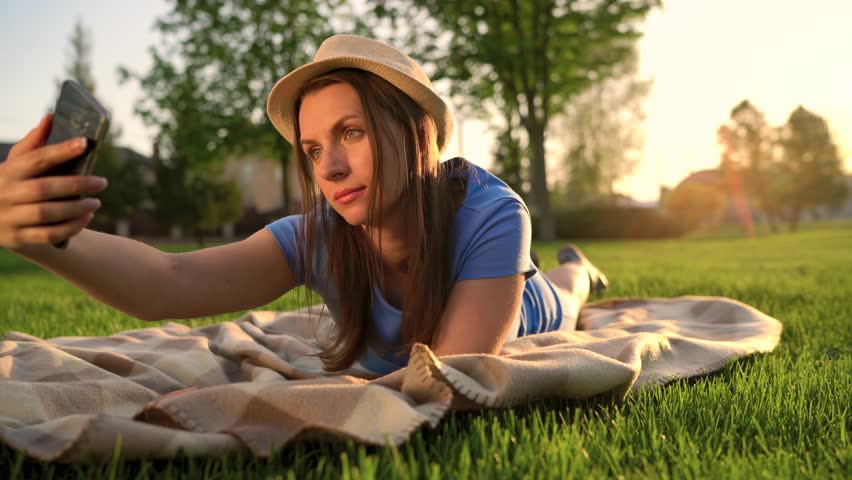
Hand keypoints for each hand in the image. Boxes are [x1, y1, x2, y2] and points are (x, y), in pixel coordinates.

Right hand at [0, 114, 107, 249]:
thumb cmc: (10, 184)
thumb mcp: (14, 164)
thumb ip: (33, 143)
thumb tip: (52, 117)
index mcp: (7, 172)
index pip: (36, 158)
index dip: (60, 151)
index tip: (85, 143)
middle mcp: (5, 194)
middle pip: (44, 189)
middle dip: (77, 185)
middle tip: (102, 182)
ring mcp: (9, 218)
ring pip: (46, 214)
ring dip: (76, 208)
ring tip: (96, 202)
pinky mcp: (17, 238)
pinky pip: (48, 235)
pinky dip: (71, 227)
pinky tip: (86, 218)